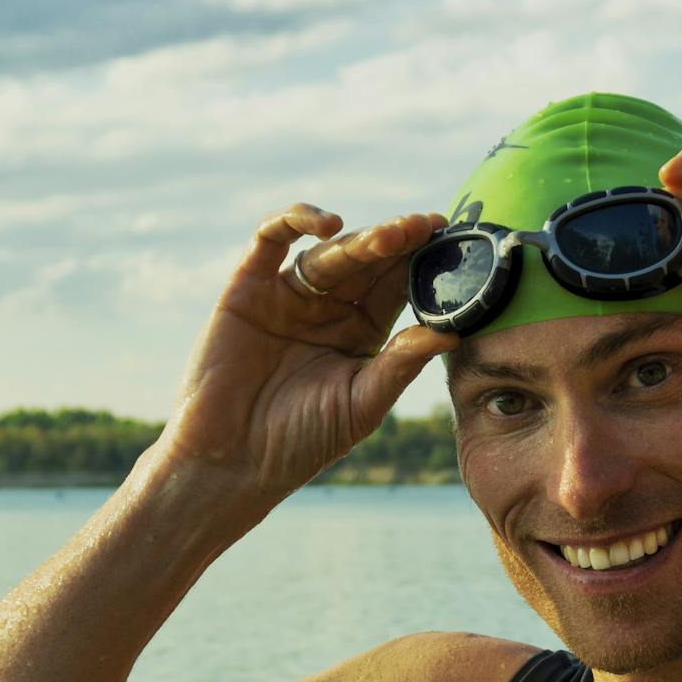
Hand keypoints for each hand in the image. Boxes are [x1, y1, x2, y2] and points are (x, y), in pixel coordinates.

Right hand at [152, 203, 456, 506]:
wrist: (230, 460)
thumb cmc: (300, 442)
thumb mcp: (361, 404)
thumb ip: (400, 365)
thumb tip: (452, 333)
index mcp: (361, 332)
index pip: (396, 287)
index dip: (422, 264)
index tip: (450, 243)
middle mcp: (328, 307)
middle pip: (368, 263)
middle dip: (398, 243)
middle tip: (424, 227)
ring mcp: (288, 294)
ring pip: (330, 251)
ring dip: (362, 239)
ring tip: (391, 236)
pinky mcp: (248, 286)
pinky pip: (271, 239)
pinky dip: (297, 220)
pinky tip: (329, 225)